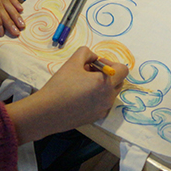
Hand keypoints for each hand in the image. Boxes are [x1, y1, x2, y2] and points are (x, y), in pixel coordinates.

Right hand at [5, 46, 127, 143]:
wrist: (48, 112)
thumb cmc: (61, 85)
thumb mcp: (73, 61)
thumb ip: (87, 53)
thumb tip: (95, 57)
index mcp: (106, 83)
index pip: (123, 70)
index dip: (111, 63)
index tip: (96, 64)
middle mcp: (108, 98)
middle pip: (118, 81)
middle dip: (107, 73)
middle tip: (88, 71)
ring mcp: (103, 110)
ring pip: (110, 92)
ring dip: (102, 85)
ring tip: (83, 83)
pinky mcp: (96, 118)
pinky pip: (103, 103)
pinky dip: (97, 97)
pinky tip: (81, 96)